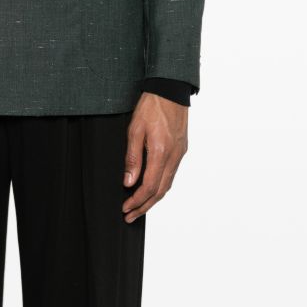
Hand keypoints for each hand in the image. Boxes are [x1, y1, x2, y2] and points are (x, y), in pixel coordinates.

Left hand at [121, 92, 188, 221]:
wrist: (171, 90)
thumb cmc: (151, 107)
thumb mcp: (135, 129)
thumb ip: (132, 158)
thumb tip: (128, 182)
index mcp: (160, 152)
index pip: (149, 186)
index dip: (136, 201)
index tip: (125, 208)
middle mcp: (173, 156)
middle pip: (160, 191)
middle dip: (144, 206)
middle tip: (130, 216)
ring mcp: (179, 154)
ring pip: (167, 185)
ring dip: (153, 199)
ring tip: (139, 207)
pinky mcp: (181, 150)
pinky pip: (171, 175)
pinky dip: (161, 187)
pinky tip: (152, 189)